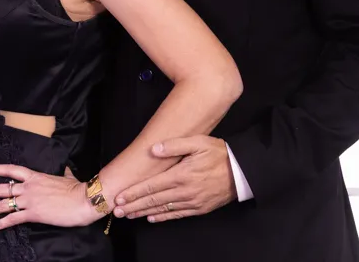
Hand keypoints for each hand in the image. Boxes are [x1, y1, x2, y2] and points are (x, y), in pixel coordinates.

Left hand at [0, 164, 98, 229]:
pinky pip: (13, 219)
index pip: (11, 170)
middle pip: (1, 188)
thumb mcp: (68, 177)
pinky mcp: (33, 214)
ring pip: (3, 203)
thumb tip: (67, 171)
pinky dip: (1, 223)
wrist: (83, 199)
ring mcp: (29, 200)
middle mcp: (29, 187)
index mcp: (36, 176)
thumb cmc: (77, 189)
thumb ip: (63, 174)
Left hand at [113, 135, 234, 221]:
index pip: (152, 186)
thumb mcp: (198, 142)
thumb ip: (174, 145)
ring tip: (129, 215)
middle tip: (117, 211)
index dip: (134, 192)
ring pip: (163, 209)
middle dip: (133, 206)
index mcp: (181, 175)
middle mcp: (184, 191)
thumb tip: (154, 149)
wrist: (241, 171)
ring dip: (144, 212)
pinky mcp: (199, 208)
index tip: (119, 197)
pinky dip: (163, 217)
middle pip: (153, 200)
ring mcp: (192, 202)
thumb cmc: (218, 153)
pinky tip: (151, 218)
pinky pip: (177, 215)